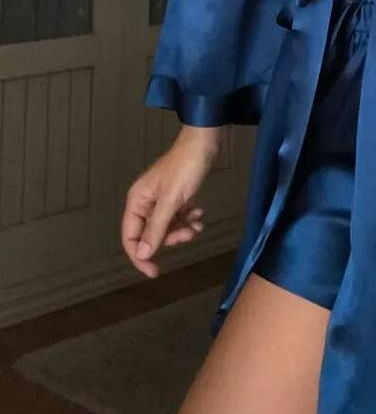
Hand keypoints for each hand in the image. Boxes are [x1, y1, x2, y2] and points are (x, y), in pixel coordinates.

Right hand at [120, 126, 223, 276]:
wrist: (206, 142)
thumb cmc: (186, 168)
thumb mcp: (171, 200)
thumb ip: (156, 228)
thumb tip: (142, 254)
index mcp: (137, 201)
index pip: (131, 237)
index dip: (140, 256)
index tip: (155, 272)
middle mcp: (146, 201)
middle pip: (151, 233)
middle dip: (171, 237)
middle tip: (189, 233)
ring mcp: (162, 198)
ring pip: (167, 226)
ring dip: (183, 228)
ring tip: (197, 222)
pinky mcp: (177, 195)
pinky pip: (179, 216)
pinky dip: (189, 219)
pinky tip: (199, 214)